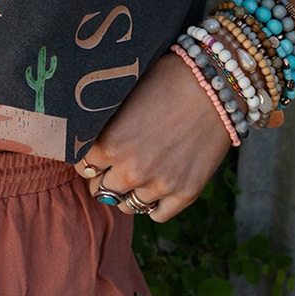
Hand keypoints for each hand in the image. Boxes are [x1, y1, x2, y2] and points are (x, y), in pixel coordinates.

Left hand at [79, 51, 233, 222]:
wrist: (212, 85)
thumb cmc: (164, 79)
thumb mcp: (125, 95)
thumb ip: (104, 122)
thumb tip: (86, 132)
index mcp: (109, 144)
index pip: (82, 166)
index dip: (88, 157)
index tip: (94, 152)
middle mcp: (130, 170)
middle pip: (100, 191)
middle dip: (104, 177)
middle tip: (113, 165)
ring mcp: (159, 186)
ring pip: (128, 206)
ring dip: (127, 192)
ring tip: (135, 174)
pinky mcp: (186, 194)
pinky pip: (158, 216)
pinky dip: (153, 204)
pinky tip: (156, 185)